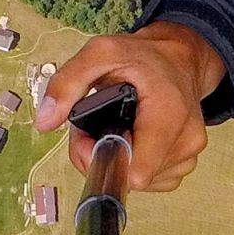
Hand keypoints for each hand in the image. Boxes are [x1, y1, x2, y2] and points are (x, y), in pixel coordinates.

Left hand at [34, 20, 224, 192]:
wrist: (178, 59)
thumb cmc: (143, 56)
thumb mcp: (100, 52)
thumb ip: (68, 83)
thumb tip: (45, 120)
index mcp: (169, 113)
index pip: (137, 171)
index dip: (102, 159)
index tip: (89, 135)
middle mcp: (186, 140)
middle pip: (132, 177)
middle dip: (106, 155)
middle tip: (96, 125)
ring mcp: (188, 155)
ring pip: (140, 182)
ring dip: (120, 158)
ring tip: (116, 125)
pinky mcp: (185, 162)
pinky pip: (152, 180)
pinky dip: (135, 162)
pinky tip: (131, 136)